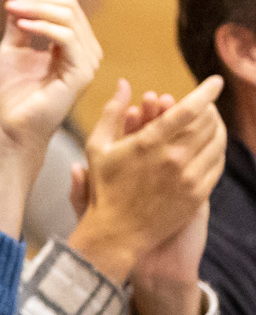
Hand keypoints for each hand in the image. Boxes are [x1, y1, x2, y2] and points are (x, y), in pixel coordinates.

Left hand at [0, 0, 100, 149]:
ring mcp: (88, 61)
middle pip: (70, 5)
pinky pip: (67, 38)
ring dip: (38, 9)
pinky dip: (42, 27)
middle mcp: (86, 49)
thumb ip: (19, 24)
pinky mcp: (82, 73)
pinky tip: (21, 26)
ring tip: (12, 11)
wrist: (13, 126)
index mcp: (74, 42)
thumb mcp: (13, 49)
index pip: (67, 4)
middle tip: (11, 1)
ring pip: (70, 17)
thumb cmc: (13, 92)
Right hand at [65, 76, 224, 289]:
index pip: (189, 110)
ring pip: (217, 142)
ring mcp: (189, 177)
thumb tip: (124, 84)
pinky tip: (209, 146)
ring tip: (211, 123)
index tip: (215, 81)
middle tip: (206, 104)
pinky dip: (217, 150)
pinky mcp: (198, 193)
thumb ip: (112, 113)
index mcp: (148, 144)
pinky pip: (217, 163)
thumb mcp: (97, 148)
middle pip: (207, 123)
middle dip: (210, 108)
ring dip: (217, 127)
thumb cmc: (104, 188)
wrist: (117, 233)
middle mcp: (173, 159)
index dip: (206, 92)